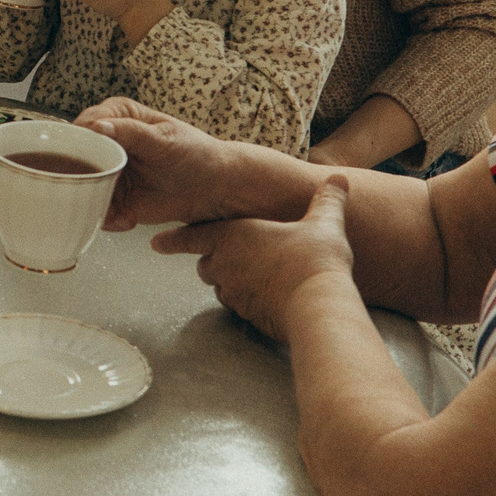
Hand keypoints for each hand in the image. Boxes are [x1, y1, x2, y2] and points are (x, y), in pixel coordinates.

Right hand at [76, 97, 264, 229]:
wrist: (214, 188)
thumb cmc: (196, 154)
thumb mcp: (164, 139)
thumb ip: (132, 132)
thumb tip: (99, 127)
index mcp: (118, 115)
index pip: (85, 124)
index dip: (80, 143)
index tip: (88, 161)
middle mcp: (108, 141)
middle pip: (77, 157)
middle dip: (85, 179)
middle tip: (100, 192)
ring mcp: (109, 170)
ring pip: (84, 185)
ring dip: (97, 202)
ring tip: (122, 212)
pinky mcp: (114, 196)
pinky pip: (97, 208)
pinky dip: (109, 218)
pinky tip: (129, 218)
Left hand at [153, 176, 355, 341]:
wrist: (318, 303)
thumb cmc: (315, 259)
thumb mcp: (324, 222)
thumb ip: (327, 200)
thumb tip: (339, 179)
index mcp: (233, 235)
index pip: (192, 236)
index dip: (174, 239)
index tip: (155, 243)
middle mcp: (225, 264)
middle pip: (206, 263)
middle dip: (214, 260)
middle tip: (233, 256)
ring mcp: (233, 292)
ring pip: (220, 286)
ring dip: (230, 281)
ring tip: (255, 276)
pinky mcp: (245, 316)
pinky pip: (238, 307)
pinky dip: (246, 301)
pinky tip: (267, 298)